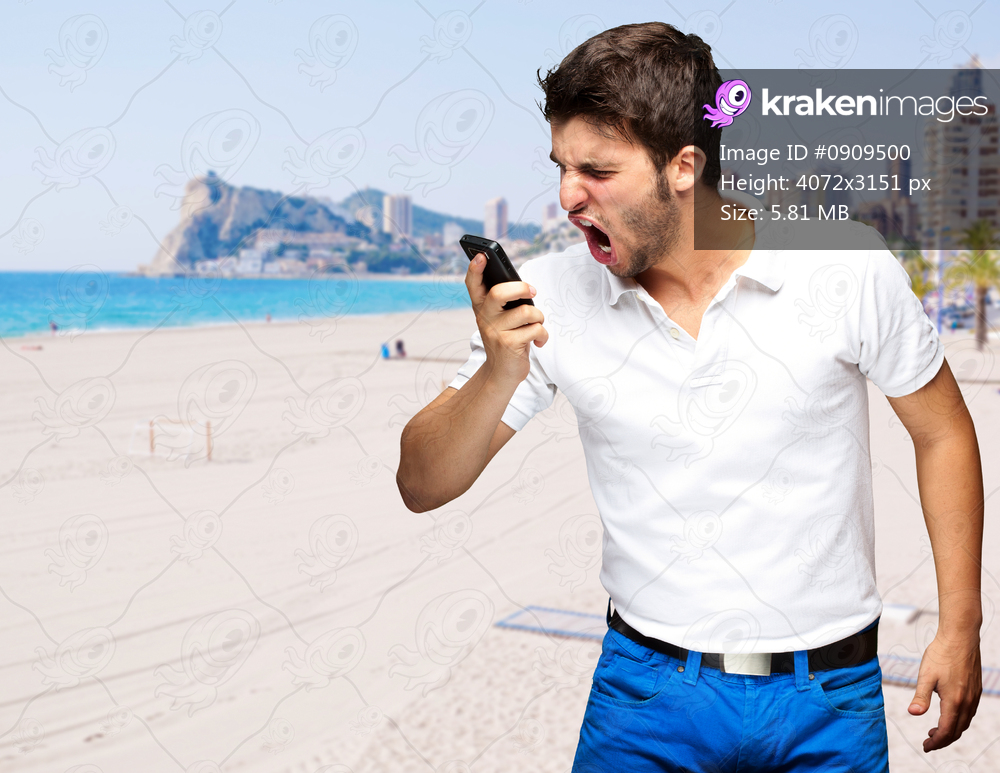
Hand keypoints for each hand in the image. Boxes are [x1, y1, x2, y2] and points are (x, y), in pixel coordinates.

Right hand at [464, 252, 547, 386]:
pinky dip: (542, 335)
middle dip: (521, 288)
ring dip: (539, 317)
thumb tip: (526, 288)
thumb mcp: (500, 319)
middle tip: (532, 292)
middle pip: (499, 293)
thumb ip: (506, 302)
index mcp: (481, 306)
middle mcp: (485, 317)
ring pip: (525, 312)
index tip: (482, 256)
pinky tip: (538, 341)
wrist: (501, 373)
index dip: (475, 269)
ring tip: (537, 324)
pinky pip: (534, 330)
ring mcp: (495, 332)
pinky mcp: (508, 345)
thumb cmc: (506, 339)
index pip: (473, 284)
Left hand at [908, 632, 981, 750]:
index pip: (947, 731)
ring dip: (951, 731)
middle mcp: (968, 702)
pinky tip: (948, 714)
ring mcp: (974, 696)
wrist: (960, 637)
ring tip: (935, 731)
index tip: (925, 746)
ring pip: (965, 723)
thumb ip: (920, 696)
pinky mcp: (975, 690)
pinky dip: (959, 720)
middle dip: (943, 740)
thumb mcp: (926, 675)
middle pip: (957, 731)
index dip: (936, 742)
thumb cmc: (941, 654)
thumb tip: (913, 713)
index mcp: (954, 701)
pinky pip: (969, 713)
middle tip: (928, 741)